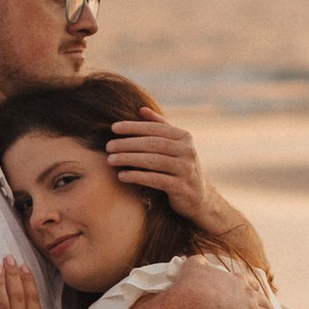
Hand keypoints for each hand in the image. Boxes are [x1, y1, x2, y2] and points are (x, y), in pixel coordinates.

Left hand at [107, 113, 270, 276]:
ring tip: (111, 160)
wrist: (199, 198)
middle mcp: (188, 151)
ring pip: (153, 161)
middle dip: (128, 144)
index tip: (114, 128)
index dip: (134, 127)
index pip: (155, 128)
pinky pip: (156, 180)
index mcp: (184, 137)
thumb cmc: (180, 168)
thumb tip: (141, 110)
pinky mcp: (181, 188)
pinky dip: (137, 176)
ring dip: (129, 159)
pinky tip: (122, 175)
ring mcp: (186, 170)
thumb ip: (160, 127)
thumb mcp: (174, 146)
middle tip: (109, 146)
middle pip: (153, 144)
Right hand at [183, 257, 286, 308]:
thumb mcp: (193, 267)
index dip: (255, 291)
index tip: (258, 296)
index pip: (251, 285)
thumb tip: (198, 261)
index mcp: (237, 280)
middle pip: (265, 303)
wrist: (192, 301)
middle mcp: (247, 294)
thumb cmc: (191, 285)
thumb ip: (198, 262)